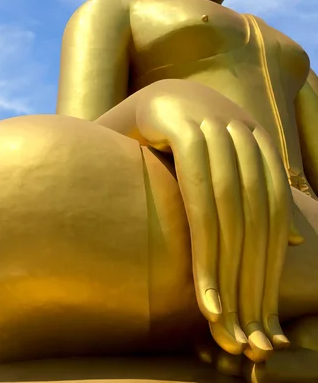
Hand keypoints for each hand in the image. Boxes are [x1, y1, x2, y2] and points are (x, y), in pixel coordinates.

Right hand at [134, 79, 302, 361]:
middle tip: (244, 327)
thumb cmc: (175, 142)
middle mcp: (240, 127)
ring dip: (227, 270)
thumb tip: (292, 241)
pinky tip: (202, 284)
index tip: (262, 311)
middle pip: (257, 213)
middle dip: (251, 275)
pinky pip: (199, 195)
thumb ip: (252, 196)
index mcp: (256, 137)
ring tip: (222, 317)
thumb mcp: (218, 167)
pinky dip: (204, 244)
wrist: (137, 102)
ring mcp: (211, 123)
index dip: (270, 262)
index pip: (273, 210)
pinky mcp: (180, 125)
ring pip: (231, 209)